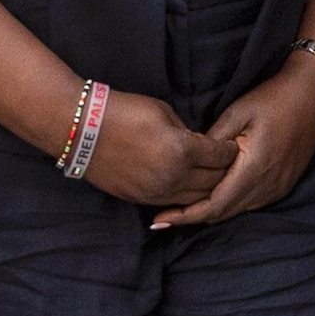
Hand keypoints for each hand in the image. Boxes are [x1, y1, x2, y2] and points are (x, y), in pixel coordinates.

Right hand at [82, 90, 235, 211]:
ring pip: (196, 199)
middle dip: (224, 171)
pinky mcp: (140, 200)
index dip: (230, 150)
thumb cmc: (124, 112)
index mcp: (182, 151)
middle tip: (227, 163)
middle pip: (214, 181)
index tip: (233, 145)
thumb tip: (199, 146)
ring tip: (209, 176)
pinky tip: (188, 188)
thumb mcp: (164, 112)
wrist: (82, 129)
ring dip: (206, 188)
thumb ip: (187, 134)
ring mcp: (156, 192)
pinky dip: (184, 197)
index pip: (221, 157)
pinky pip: (173, 203)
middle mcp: (173, 177)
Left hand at [152, 53, 314, 230]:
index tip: (161, 218)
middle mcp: (267, 186)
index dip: (186, 215)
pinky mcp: (283, 185)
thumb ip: (212, 142)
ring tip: (181, 210)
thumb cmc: (274, 99)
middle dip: (192, 217)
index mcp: (254, 169)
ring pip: (236, 211)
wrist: (313, 95)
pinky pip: (250, 204)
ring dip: (210, 212)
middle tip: (162, 217)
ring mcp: (278, 188)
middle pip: (223, 213)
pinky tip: (211, 199)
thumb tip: (190, 162)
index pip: (214, 205)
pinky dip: (228, 204)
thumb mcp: (237, 112)